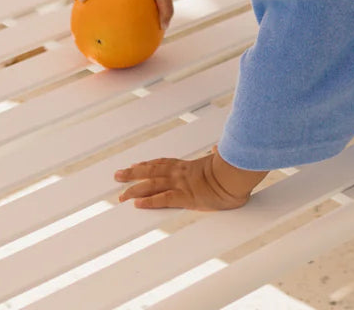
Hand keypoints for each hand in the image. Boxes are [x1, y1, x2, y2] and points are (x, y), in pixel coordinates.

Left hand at [114, 147, 266, 210]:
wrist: (237, 174)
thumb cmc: (232, 168)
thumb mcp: (221, 161)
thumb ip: (215, 155)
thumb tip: (216, 148)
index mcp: (188, 166)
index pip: (163, 163)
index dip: (147, 165)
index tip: (136, 166)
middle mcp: (181, 173)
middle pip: (151, 172)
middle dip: (132, 174)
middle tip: (117, 176)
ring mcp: (182, 184)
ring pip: (152, 185)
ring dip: (134, 189)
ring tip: (120, 195)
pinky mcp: (186, 197)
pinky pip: (163, 199)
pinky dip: (149, 202)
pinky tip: (137, 205)